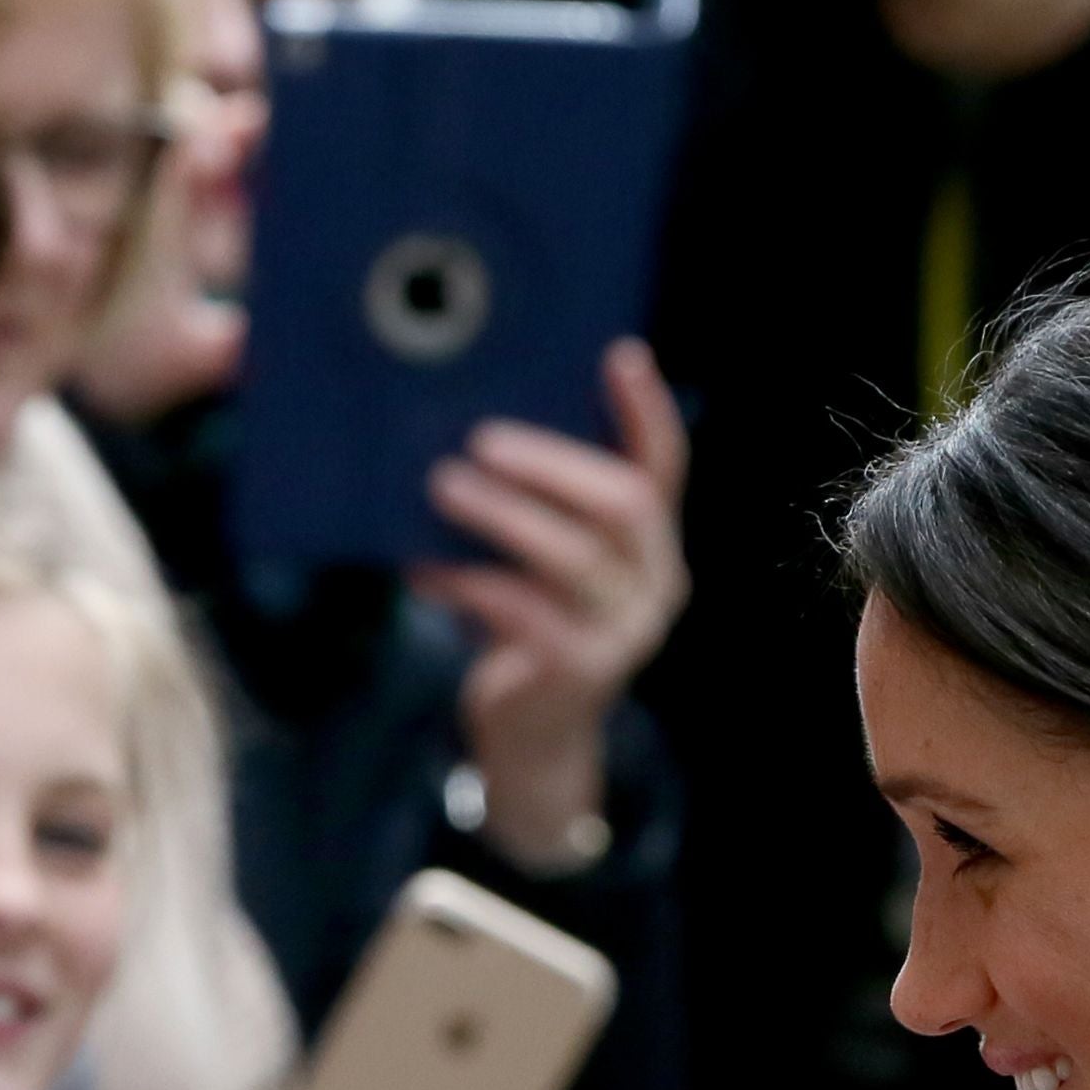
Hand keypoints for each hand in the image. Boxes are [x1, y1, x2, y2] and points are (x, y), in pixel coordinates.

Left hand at [409, 343, 689, 868]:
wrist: (533, 736)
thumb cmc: (526, 624)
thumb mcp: (542, 560)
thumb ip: (537, 507)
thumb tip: (461, 427)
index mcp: (652, 543)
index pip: (664, 465)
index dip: (647, 410)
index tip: (622, 353)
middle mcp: (656, 583)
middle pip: (626, 503)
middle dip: (553, 463)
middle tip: (480, 440)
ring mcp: (625, 631)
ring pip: (573, 556)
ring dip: (502, 515)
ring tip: (441, 487)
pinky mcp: (580, 669)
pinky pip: (522, 610)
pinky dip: (468, 580)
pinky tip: (425, 567)